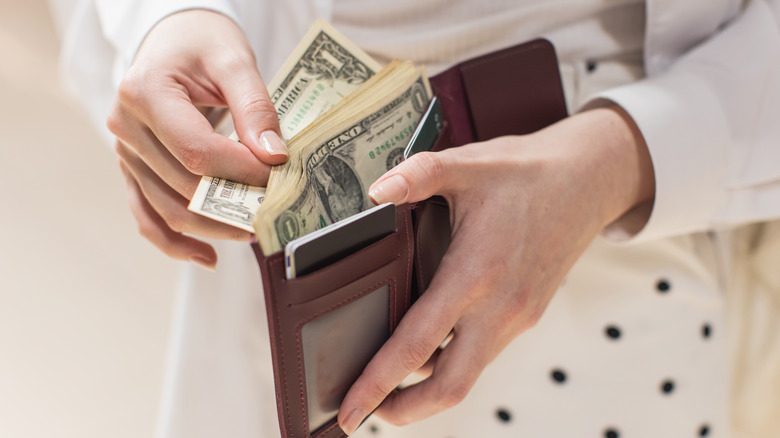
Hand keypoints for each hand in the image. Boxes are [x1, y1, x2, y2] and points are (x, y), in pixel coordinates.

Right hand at [107, 10, 285, 268]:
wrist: (174, 40)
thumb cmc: (203, 44)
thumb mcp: (234, 59)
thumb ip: (255, 107)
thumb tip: (273, 157)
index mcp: (145, 92)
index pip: (197, 151)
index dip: (240, 172)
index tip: (277, 178)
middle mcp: (127, 127)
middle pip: (184, 185)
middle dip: (234, 202)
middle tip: (277, 210)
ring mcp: (126, 153)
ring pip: (168, 209)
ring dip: (215, 227)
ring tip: (256, 230)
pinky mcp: (134, 171)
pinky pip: (148, 217)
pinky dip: (176, 243)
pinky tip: (209, 258)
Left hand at [337, 105, 654, 431]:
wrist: (591, 180)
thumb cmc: (530, 172)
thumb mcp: (470, 164)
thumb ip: (419, 174)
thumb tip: (376, 191)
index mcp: (476, 273)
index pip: (416, 344)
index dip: (377, 382)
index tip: (348, 410)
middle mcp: (500, 307)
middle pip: (449, 387)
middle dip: (403, 411)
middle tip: (363, 413)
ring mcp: (517, 316)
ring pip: (468, 374)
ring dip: (427, 389)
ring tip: (389, 384)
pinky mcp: (527, 314)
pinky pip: (483, 353)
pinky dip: (452, 364)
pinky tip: (429, 349)